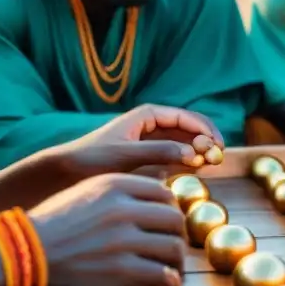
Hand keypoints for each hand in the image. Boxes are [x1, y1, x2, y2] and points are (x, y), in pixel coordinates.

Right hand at [28, 174, 185, 285]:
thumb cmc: (48, 227)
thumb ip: (116, 192)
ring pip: (174, 248)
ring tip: (168, 276)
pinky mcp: (121, 269)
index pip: (165, 194)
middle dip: (177, 239)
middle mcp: (124, 207)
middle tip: (169, 255)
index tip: (164, 229)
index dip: (170, 213)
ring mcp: (124, 238)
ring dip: (176, 265)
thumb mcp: (83, 193)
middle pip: (175, 220)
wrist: (18, 255)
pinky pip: (163, 276)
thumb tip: (152, 196)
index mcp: (116, 184)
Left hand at [56, 105, 223, 180]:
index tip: (218, 146)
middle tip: (217, 158)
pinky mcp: (149, 155)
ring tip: (209, 165)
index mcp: (148, 114)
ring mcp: (152, 139)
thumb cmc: (92, 158)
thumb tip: (193, 154)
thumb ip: (159, 152)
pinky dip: (188, 160)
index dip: (205, 129)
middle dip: (206, 140)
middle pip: (189, 128)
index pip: (186, 117)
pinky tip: (194, 170)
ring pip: (185, 141)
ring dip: (199, 150)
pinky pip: (176, 154)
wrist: (66, 171)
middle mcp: (153, 124)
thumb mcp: (126, 155)